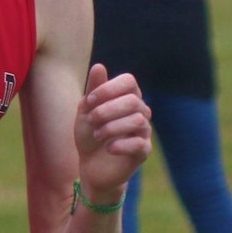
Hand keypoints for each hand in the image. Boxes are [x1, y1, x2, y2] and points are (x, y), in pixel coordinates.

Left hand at [74, 64, 150, 198]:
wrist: (90, 165)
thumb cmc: (90, 133)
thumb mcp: (87, 110)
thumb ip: (94, 90)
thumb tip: (99, 66)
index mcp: (128, 97)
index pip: (129, 81)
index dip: (108, 88)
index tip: (89, 101)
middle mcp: (141, 111)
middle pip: (132, 101)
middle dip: (107, 110)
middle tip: (91, 120)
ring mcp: (144, 131)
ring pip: (138, 121)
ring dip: (111, 127)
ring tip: (97, 135)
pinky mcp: (143, 152)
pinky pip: (139, 143)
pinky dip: (120, 144)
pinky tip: (108, 148)